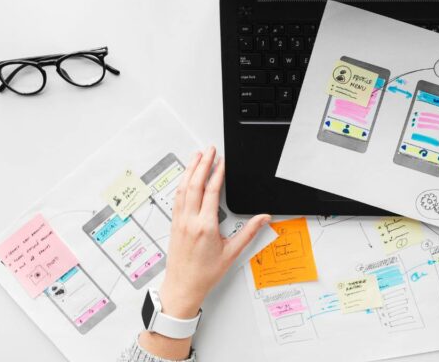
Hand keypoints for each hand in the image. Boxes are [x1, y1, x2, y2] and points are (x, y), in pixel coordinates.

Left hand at [140, 147, 269, 359]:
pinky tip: (185, 178)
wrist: (182, 288)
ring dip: (190, 170)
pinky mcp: (174, 224)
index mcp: (205, 226)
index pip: (212, 191)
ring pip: (183, 189)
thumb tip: (263, 218)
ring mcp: (180, 221)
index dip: (217, 173)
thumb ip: (248, 232)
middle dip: (202, 164)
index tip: (222, 161)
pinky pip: (177, 198)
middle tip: (209, 150)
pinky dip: (182, 184)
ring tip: (196, 157)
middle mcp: (190, 220)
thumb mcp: (232, 253)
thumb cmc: (205, 274)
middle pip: (195, 184)